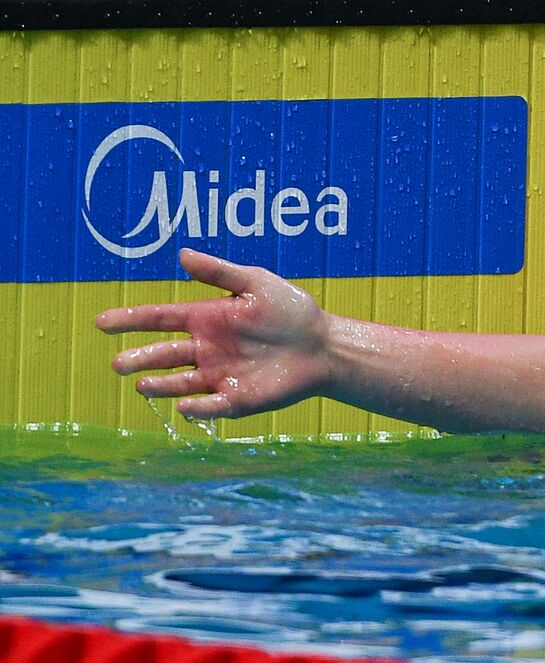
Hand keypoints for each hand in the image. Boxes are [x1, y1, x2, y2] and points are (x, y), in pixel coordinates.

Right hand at [95, 249, 331, 419]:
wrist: (324, 345)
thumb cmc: (292, 311)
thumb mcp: (256, 284)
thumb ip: (219, 272)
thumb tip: (182, 254)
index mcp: (204, 318)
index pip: (158, 319)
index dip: (129, 320)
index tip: (102, 323)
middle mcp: (205, 348)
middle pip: (163, 354)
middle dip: (139, 358)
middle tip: (118, 363)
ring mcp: (219, 375)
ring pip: (180, 383)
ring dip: (160, 386)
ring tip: (142, 384)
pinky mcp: (238, 399)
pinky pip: (212, 406)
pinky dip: (197, 408)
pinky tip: (184, 407)